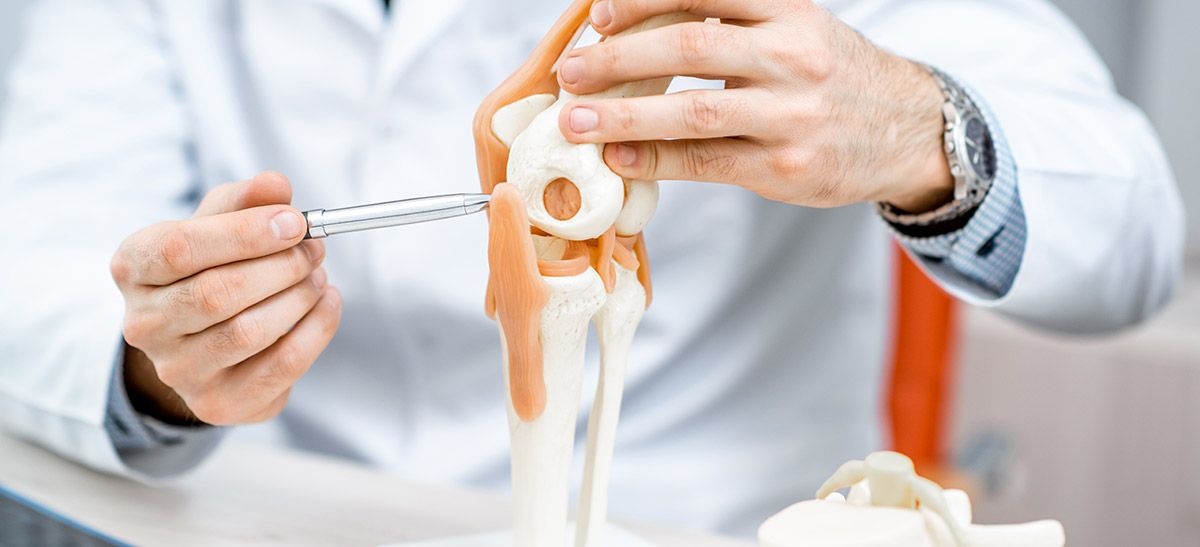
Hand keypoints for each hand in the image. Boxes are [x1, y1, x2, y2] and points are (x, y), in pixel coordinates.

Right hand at [111, 172, 341, 425]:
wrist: (197, 341)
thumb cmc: (209, 267)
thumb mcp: (217, 223)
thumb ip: (245, 201)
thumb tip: (275, 185)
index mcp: (132, 267)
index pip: (180, 247)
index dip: (246, 233)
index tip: (294, 222)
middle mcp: (144, 324)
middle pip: (218, 293)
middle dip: (281, 266)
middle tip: (315, 249)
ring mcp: (177, 370)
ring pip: (248, 333)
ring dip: (299, 297)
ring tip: (317, 275)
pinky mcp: (218, 403)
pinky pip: (279, 366)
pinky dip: (316, 330)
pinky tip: (327, 303)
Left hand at [557, 0, 953, 212]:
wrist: (908, 130)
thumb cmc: (831, 75)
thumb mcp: (796, 27)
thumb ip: (731, 23)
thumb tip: (636, 29)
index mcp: (789, 11)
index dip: (644, 0)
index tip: (597, 15)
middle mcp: (792, 55)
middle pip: (691, 44)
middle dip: (619, 58)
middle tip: (572, 71)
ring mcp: (792, 114)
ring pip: (694, 110)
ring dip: (625, 117)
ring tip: (577, 122)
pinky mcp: (786, 166)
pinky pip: (708, 161)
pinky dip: (657, 160)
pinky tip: (619, 159)